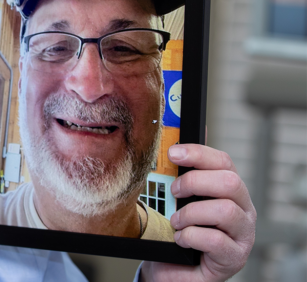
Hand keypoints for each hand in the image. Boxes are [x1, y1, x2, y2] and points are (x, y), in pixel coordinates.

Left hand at [140, 144, 255, 281]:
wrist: (173, 268)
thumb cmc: (176, 232)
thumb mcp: (176, 202)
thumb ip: (179, 178)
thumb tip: (172, 147)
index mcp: (229, 190)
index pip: (224, 162)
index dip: (199, 154)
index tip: (173, 153)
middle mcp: (243, 209)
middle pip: (229, 182)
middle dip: (194, 182)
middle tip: (174, 192)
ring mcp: (243, 234)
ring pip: (224, 210)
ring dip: (191, 214)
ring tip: (176, 222)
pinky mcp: (234, 257)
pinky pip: (214, 240)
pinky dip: (190, 237)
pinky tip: (181, 240)